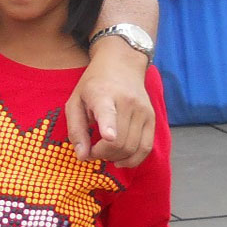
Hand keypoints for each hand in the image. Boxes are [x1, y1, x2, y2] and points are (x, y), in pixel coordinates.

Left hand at [65, 43, 154, 165]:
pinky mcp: (152, 118)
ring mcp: (143, 111)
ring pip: (132, 148)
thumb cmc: (93, 85)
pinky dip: (132, 160)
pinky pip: (146, 148)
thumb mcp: (74, 102)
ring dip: (114, 158)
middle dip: (101, 154)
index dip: (109, 126)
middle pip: (118, 141)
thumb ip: (76, 130)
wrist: (121, 65)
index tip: (108, 137)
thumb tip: (82, 156)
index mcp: (102, 95)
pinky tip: (119, 160)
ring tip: (103, 153)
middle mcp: (127, 103)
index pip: (108, 111)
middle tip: (90, 152)